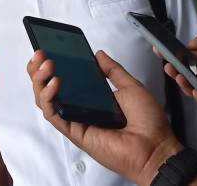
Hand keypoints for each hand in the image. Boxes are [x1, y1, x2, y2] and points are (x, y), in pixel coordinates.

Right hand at [27, 50, 181, 185]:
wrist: (156, 146)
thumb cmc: (149, 123)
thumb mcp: (131, 86)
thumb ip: (113, 70)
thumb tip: (99, 55)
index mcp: (93, 98)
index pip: (65, 80)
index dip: (52, 66)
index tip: (48, 49)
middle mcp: (81, 109)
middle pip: (48, 90)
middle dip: (39, 71)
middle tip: (41, 55)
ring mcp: (76, 120)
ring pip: (46, 102)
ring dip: (40, 81)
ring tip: (46, 65)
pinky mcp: (75, 132)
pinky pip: (54, 115)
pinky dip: (49, 98)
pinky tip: (54, 83)